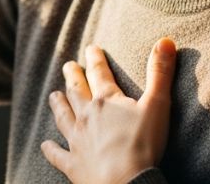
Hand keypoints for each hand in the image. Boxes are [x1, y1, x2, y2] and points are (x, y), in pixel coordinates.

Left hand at [41, 39, 177, 183]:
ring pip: (63, 117)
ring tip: (53, 95)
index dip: (95, 59)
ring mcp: (77, 140)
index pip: (99, 73)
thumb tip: (165, 40)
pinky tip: (45, 145)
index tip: (91, 48)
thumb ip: (160, 73)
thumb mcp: (157, 105)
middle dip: (73, 76)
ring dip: (58, 105)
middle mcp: (87, 117)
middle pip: (76, 92)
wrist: (125, 183)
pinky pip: (58, 155)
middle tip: (68, 65)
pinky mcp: (74, 165)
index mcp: (106, 101)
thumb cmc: (143, 145)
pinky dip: (50, 149)